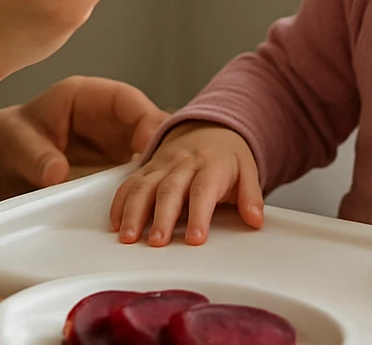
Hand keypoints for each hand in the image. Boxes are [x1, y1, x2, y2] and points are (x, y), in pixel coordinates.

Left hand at [0, 76, 167, 199]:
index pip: (125, 99)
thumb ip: (37, 157)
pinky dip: (145, 181)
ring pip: (146, 146)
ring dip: (157, 166)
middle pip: (144, 123)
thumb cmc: (5, 140)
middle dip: (159, 146)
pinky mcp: (112, 159)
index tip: (153, 143)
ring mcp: (111, 136)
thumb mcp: (17, 145)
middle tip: (168, 174)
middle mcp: (104, 114)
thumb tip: (56, 173)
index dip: (144, 118)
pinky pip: (137, 167)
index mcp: (84, 96)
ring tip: (166, 192)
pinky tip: (153, 201)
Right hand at [109, 121, 263, 246]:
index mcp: (211, 165)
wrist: (210, 127)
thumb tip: (256, 219)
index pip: (203, 190)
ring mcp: (162, 165)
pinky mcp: (147, 168)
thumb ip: (251, 196)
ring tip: (129, 237)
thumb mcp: (247, 171)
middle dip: (162, 217)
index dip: (199, 215)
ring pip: (144, 186)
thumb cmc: (228, 157)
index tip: (195, 239)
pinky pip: (130, 183)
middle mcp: (183, 164)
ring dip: (134, 212)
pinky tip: (115, 223)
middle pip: (170, 190)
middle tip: (157, 243)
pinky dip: (120, 202)